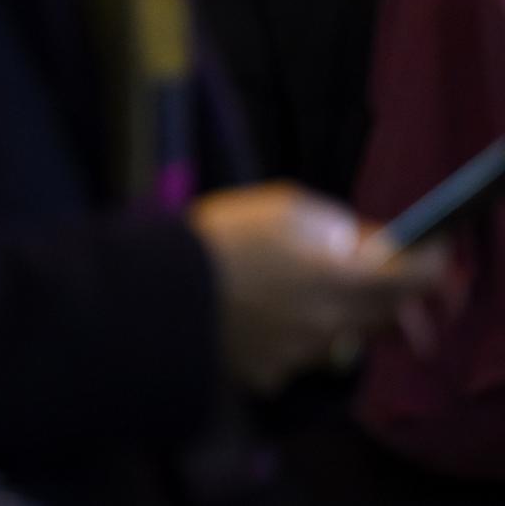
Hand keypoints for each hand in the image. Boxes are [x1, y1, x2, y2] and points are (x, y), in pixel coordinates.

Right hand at [189, 183, 450, 392]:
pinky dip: (290, 337)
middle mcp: (334, 325)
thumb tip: (370, 243)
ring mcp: (304, 355)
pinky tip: (258, 317)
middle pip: (389, 313)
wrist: (156, 291)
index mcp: (343, 278)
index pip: (419, 278)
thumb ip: (340, 225)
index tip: (420, 251)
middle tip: (350, 266)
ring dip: (336, 313)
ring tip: (288, 287)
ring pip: (346, 336)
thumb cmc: (219, 237)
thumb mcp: (282, 207)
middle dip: (382, 289)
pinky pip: (298, 357)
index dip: (427, 261)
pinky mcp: (273, 375)